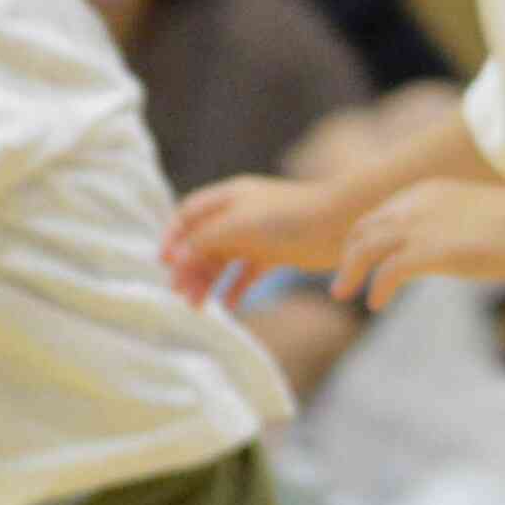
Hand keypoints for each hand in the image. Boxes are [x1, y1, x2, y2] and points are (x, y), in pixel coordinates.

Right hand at [167, 172, 356, 302]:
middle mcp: (240, 214)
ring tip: (198, 307)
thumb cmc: (288, 218)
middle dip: (189, 267)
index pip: (188, 215)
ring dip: (208, 281)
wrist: (341, 224)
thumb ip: (203, 241)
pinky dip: (236, 289)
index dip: (173, 237)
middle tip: (179, 294)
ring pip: (224, 260)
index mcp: (229, 197)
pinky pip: (248, 274)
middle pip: (203, 242)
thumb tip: (173, 259)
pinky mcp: (276, 254)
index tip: (162, 263)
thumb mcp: (238, 226)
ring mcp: (258, 235)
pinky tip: (228, 307)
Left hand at [332, 178, 504, 308]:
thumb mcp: (475, 215)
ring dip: (350, 271)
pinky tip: (376, 303)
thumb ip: (454, 224)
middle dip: (348, 253)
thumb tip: (457, 244)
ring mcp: (419, 227)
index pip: (381, 213)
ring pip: (365, 248)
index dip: (365, 237)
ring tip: (342, 293)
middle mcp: (414, 206)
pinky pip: (388, 272)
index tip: (360, 257)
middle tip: (342, 280)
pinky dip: (377, 287)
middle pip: (365, 228)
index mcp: (426, 192)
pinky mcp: (427, 252)